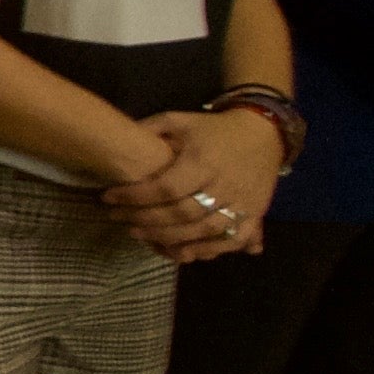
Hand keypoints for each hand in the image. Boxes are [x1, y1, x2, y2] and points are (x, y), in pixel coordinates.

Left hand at [101, 107, 280, 263]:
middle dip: (147, 221)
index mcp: (203, 161)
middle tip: (120, 220)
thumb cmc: (214, 129)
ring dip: (171, 239)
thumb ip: (150, 129)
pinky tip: (183, 253)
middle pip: (182, 213)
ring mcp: (243, 202)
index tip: (109, 198)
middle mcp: (224, 184)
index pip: (165, 187)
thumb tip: (118, 140)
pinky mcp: (256, 213)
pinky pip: (233, 239)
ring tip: (142, 236)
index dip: (135, 197)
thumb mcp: (180, 120)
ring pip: (205, 230)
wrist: (264, 133)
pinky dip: (209, 249)